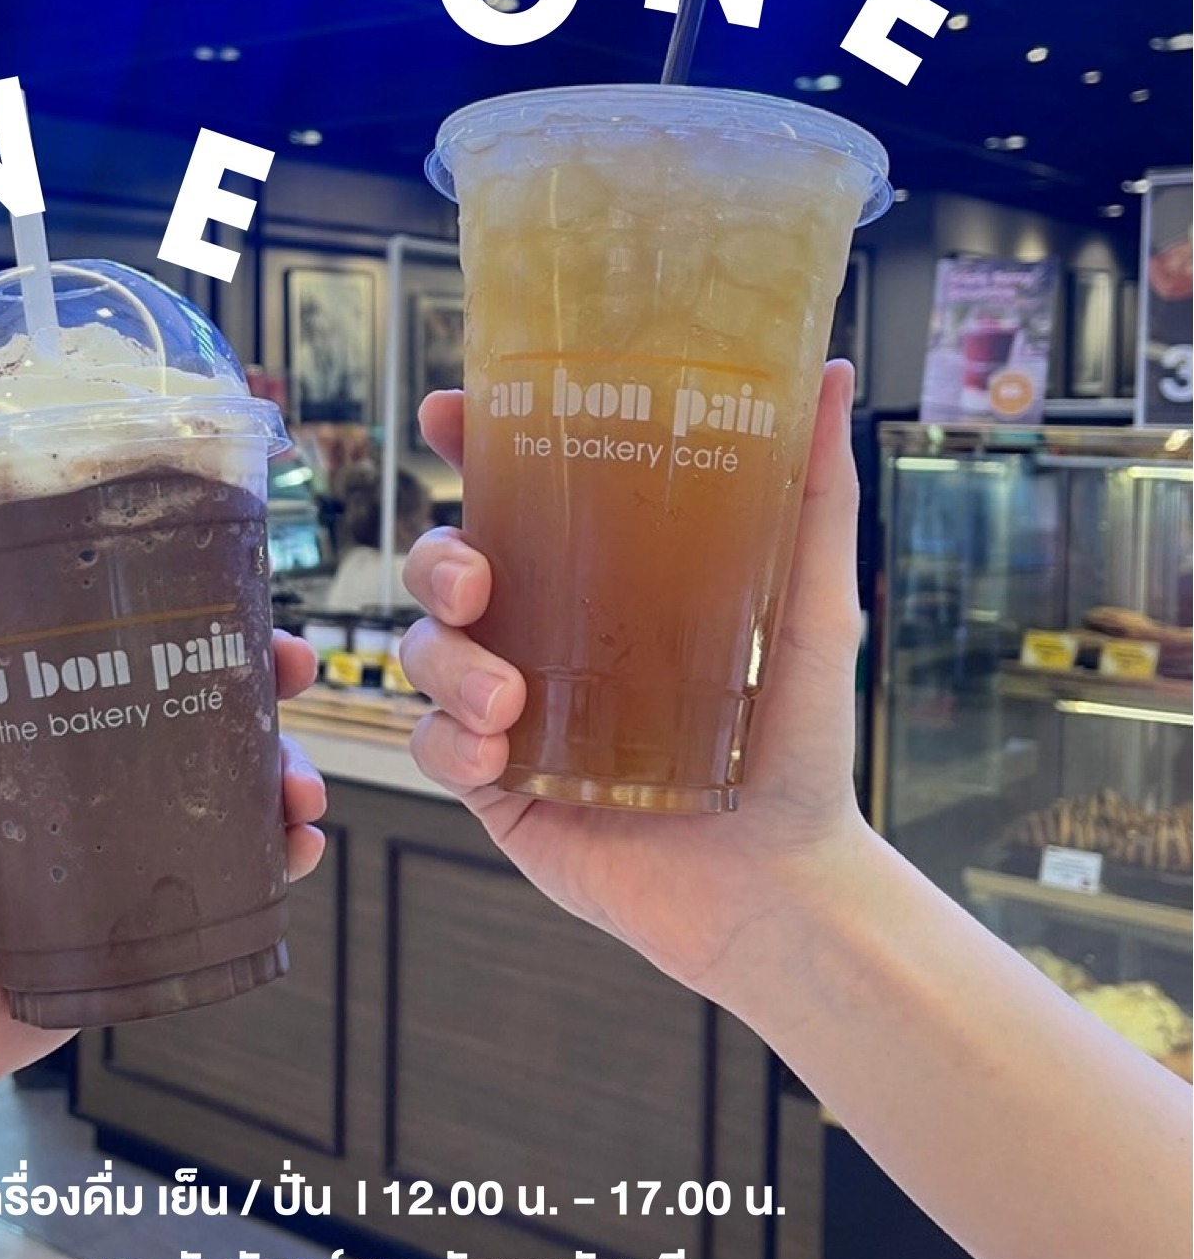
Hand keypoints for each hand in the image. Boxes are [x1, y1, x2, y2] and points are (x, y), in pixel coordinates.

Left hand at [0, 492, 327, 1115]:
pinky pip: (235, 877)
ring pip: (233, 789)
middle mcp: (95, 768)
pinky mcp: (150, 909)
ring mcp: (129, 840)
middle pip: (202, 706)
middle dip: (265, 687)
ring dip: (287, 772)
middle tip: (295, 673)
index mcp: (44, 712)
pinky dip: (280, 856)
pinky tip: (298, 847)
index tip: (236, 583)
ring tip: (300, 788)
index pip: (130, 641)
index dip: (192, 608)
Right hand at [398, 361, 867, 1003]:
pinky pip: (429, 748)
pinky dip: (448, 743)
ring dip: (447, 665)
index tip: (451, 414)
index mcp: (601, 582)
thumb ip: (815, 495)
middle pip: (444, 567)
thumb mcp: (810, 608)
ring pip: (425, 654)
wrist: (780, 886)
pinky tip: (495, 757)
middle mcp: (545, 637)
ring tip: (508, 705)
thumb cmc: (799, 747)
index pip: (517, 495)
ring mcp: (512, 714)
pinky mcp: (498, 789)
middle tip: (476, 582)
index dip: (471, 447)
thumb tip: (835, 372)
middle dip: (437, 561)